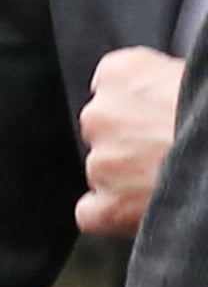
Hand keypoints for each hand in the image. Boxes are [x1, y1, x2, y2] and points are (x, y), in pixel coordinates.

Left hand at [77, 47, 182, 238]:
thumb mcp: (194, 74)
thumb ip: (164, 84)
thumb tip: (166, 99)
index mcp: (120, 71)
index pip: (112, 86)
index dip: (140, 105)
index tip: (161, 113)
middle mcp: (100, 113)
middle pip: (103, 129)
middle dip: (131, 140)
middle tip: (170, 148)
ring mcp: (101, 162)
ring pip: (102, 171)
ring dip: (128, 177)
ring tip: (173, 176)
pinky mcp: (109, 206)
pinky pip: (92, 214)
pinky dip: (113, 215)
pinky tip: (145, 210)